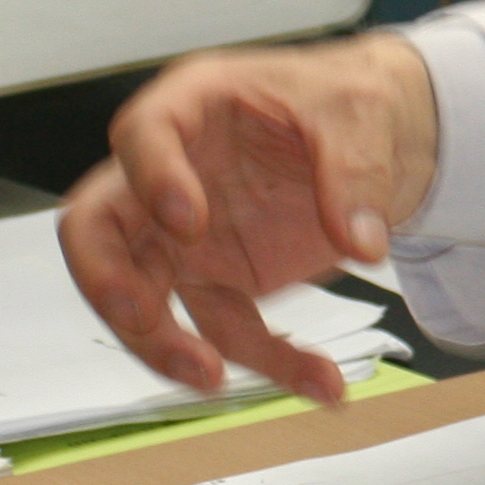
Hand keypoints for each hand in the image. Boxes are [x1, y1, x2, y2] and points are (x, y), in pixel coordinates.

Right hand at [58, 33, 439, 403]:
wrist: (383, 135)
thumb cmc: (349, 101)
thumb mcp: (366, 113)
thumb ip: (357, 174)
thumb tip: (361, 241)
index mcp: (193, 106)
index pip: (141, 135)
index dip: (152, 178)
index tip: (188, 220)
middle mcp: (170, 174)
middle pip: (100, 229)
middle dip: (107, 279)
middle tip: (141, 317)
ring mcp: (186, 235)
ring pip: (144, 298)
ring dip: (166, 346)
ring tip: (212, 381)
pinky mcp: (221, 279)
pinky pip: (226, 330)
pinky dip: (268, 362)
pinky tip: (318, 383)